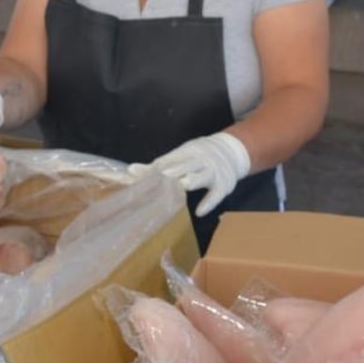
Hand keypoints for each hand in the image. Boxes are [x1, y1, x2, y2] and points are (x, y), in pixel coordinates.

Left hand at [128, 132, 251, 217]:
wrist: (232, 151)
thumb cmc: (198, 157)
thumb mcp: (181, 155)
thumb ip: (159, 165)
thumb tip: (131, 170)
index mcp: (187, 151)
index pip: (170, 159)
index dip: (156, 166)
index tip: (140, 174)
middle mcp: (200, 159)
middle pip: (187, 164)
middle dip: (175, 169)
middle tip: (161, 176)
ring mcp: (213, 172)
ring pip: (203, 175)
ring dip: (193, 179)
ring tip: (183, 185)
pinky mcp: (223, 185)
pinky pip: (216, 195)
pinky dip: (209, 203)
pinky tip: (200, 212)